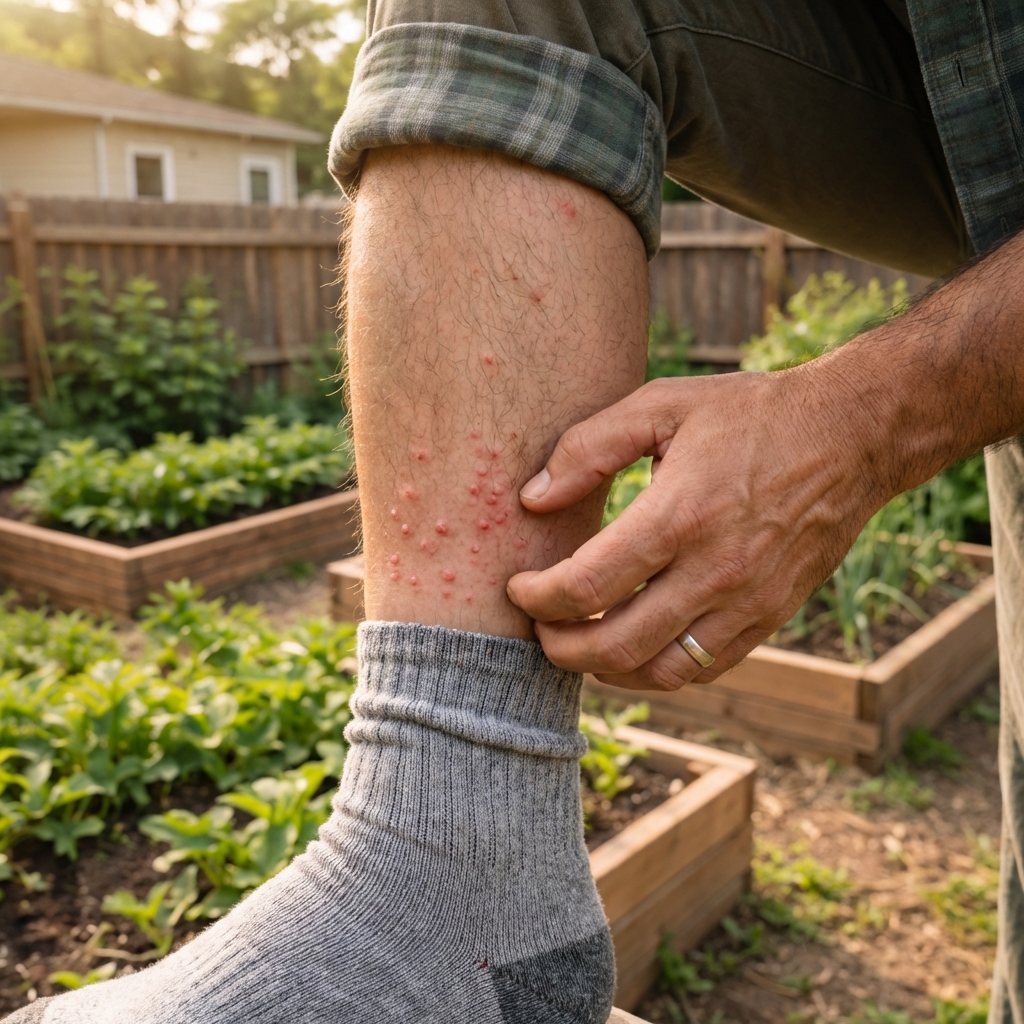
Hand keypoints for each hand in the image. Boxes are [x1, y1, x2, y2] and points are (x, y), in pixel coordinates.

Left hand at [506, 365, 890, 689]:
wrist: (852, 435)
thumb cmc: (750, 413)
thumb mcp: (662, 405)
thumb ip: (588, 447)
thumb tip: (532, 499)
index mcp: (680, 514)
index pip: (587, 585)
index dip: (537, 597)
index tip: (518, 586)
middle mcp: (715, 570)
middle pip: (616, 645)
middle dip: (559, 647)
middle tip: (537, 627)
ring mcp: (748, 602)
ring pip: (659, 671)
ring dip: (604, 668)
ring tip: (577, 641)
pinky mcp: (770, 617)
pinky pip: (702, 669)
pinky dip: (655, 669)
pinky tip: (632, 645)